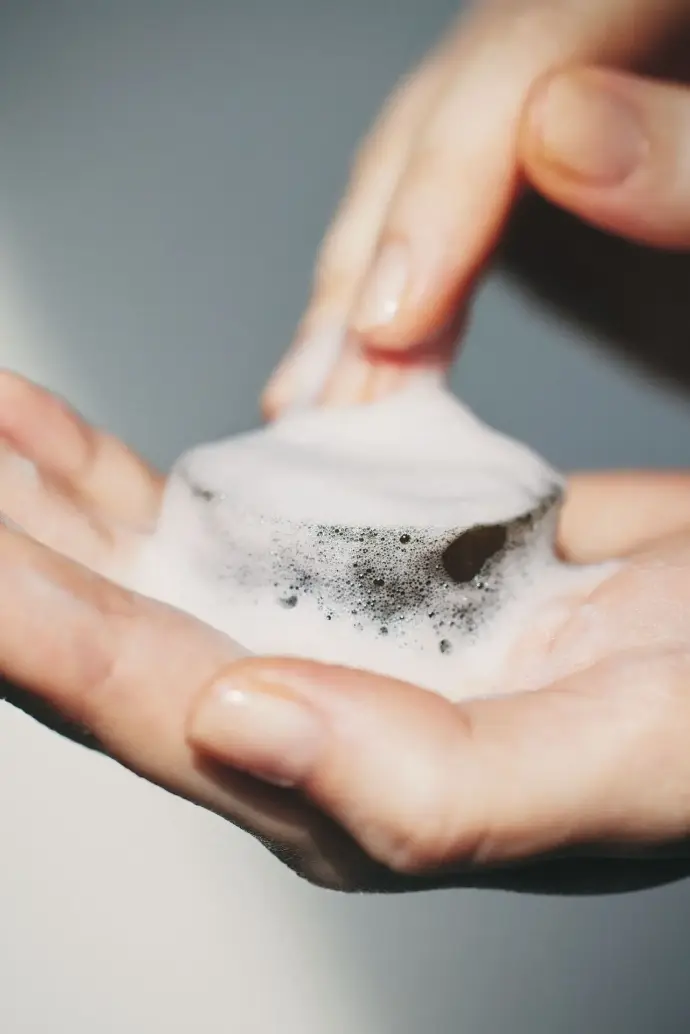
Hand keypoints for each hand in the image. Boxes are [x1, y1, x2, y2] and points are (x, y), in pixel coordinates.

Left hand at [6, 376, 689, 893]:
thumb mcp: (616, 764)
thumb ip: (433, 786)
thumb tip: (240, 726)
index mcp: (359, 787)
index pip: (151, 705)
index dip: (39, 630)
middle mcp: (319, 716)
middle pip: (116, 636)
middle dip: (20, 551)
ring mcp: (328, 638)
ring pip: (143, 578)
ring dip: (47, 504)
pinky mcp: (354, 572)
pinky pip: (213, 524)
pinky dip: (128, 474)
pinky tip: (62, 440)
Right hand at [261, 0, 689, 413]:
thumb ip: (689, 152)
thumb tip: (557, 130)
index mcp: (650, 4)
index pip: (524, 48)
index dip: (442, 189)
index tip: (394, 322)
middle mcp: (594, 27)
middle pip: (445, 107)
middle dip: (379, 263)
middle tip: (331, 395)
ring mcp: (568, 70)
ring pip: (422, 154)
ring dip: (360, 286)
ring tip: (315, 393)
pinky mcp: (555, 135)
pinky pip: (450, 191)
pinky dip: (401, 280)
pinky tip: (369, 346)